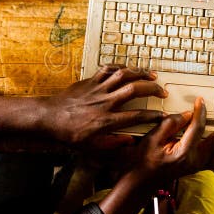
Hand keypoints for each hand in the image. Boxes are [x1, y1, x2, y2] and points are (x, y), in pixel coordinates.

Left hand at [0, 65, 166, 152]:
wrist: (49, 118)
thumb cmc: (69, 134)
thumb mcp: (91, 147)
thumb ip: (113, 144)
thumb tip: (130, 141)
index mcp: (107, 120)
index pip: (137, 116)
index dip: (153, 115)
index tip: (164, 115)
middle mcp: (106, 102)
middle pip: (135, 90)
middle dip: (152, 89)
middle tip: (162, 91)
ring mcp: (98, 89)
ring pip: (123, 75)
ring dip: (140, 73)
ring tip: (152, 75)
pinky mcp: (90, 81)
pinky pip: (108, 69)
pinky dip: (120, 67)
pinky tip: (128, 69)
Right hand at [135, 97, 213, 183]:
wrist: (141, 181)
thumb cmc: (144, 160)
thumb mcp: (153, 138)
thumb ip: (171, 124)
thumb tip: (187, 115)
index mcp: (184, 153)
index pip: (198, 128)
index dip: (200, 113)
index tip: (200, 102)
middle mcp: (195, 161)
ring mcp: (199, 166)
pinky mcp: (199, 167)